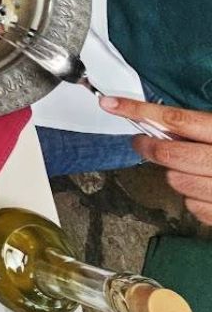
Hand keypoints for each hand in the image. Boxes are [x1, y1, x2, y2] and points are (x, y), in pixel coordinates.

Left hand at [101, 96, 211, 224]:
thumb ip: (207, 126)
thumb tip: (169, 122)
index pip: (178, 119)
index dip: (139, 110)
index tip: (110, 103)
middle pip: (171, 154)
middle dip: (150, 147)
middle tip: (142, 142)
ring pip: (178, 182)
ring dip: (176, 174)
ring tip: (192, 168)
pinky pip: (195, 208)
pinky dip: (195, 199)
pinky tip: (209, 190)